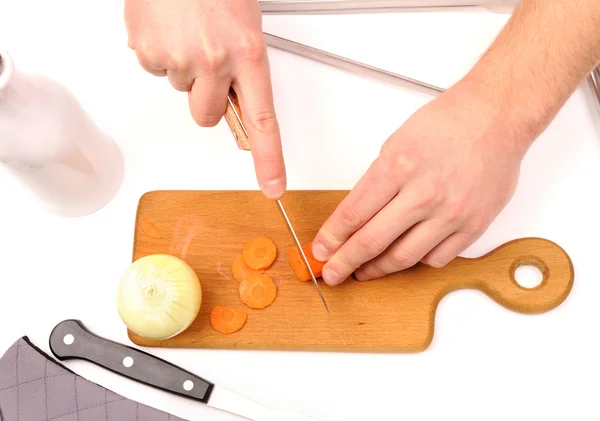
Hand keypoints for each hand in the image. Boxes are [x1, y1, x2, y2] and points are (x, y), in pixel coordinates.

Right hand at [124, 0, 285, 198]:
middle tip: (207, 69)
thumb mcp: (245, 26)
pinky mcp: (147, 52)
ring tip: (188, 33)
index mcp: (247, 54)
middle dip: (206, 101)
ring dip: (184, 69)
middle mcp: (214, 60)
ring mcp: (177, 57)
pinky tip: (168, 28)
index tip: (272, 185)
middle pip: (206, 116)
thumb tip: (238, 106)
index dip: (269, 159)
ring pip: (180, 89)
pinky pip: (155, 68)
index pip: (263, 120)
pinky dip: (160, 53)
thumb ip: (243, 69)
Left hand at [312, 79, 530, 284]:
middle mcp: (423, 193)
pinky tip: (405, 257)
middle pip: (372, 241)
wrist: (496, 117)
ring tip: (364, 271)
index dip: (331, 238)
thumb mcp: (396, 143)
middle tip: (332, 273)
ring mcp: (450, 213)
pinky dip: (417, 262)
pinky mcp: (473, 225)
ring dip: (378, 269)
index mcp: (397, 167)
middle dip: (344, 262)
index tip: (320, 250)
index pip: (353, 214)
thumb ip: (377, 182)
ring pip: (404, 257)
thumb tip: (358, 216)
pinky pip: (437, 258)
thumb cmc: (447, 123)